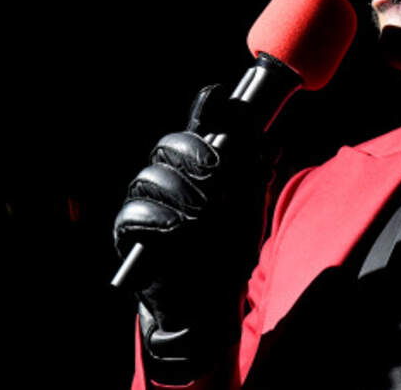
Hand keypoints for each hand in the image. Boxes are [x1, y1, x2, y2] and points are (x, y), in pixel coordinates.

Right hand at [113, 85, 272, 377]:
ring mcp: (149, 201)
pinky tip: (178, 227)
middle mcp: (172, 177)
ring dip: (180, 190)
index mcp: (200, 167)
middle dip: (193, 152)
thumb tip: (269, 146)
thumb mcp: (250, 216)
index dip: (207, 107)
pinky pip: (133, 213)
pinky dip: (157, 217)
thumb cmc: (227, 255)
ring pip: (150, 175)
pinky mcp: (131, 230)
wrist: (208, 302)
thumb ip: (255, 181)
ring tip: (203, 213)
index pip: (199, 127)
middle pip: (169, 144)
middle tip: (217, 170)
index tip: (220, 96)